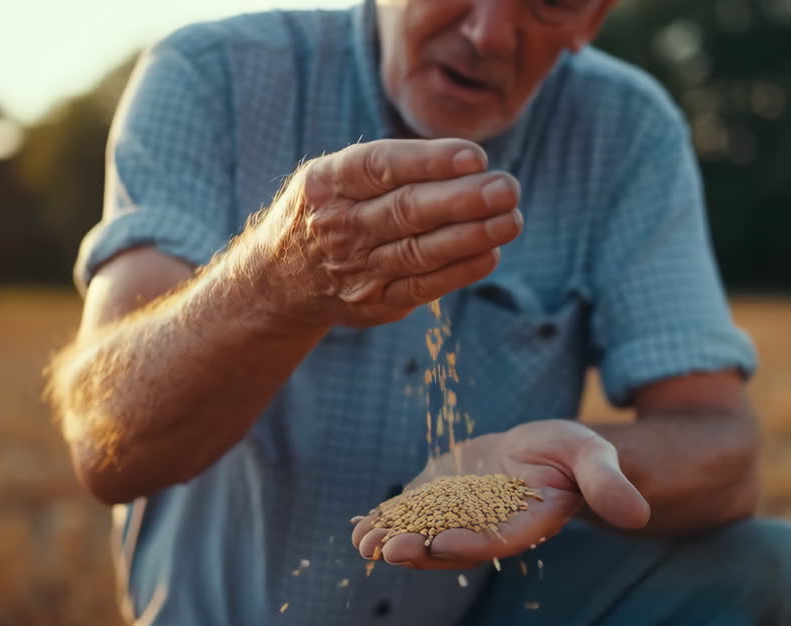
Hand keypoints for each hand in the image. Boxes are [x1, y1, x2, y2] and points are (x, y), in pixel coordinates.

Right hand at [241, 138, 522, 328]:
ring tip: (511, 219)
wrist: (279, 279)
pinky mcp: (374, 303)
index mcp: (327, 183)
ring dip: (471, 236)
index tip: (476, 157)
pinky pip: (422, 287)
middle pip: (406, 211)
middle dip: (463, 200)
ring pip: (419, 251)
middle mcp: (338, 226)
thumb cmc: (329, 210)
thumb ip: (394, 165)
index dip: (430, 162)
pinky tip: (490, 253)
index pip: (381, 166)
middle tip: (507, 188)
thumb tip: (472, 163)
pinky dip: (459, 271)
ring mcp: (355, 269)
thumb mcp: (337, 175)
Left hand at [350, 420, 650, 569]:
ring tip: (363, 541)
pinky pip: (411, 515)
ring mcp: (461, 516)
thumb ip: (607, 484)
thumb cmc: (575, 453)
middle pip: (451, 545)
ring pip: (424, 535)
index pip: (495, 540)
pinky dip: (386, 521)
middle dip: (419, 548)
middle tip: (387, 549)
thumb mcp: (593, 457)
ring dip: (393, 540)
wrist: (545, 450)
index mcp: (525, 524)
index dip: (468, 544)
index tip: (441, 543)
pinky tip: (359, 526)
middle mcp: (488, 528)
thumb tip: (636, 514)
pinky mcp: (441, 500)